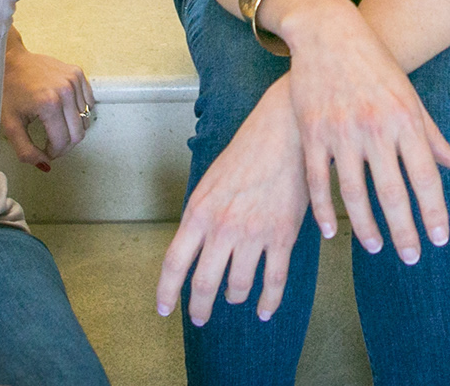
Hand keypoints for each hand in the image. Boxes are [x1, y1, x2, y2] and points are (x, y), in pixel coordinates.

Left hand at [1, 34, 93, 168]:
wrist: (10, 61)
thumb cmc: (7, 92)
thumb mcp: (10, 126)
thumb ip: (26, 151)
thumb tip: (45, 165)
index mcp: (49, 105)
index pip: (63, 142)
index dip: (54, 153)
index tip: (45, 152)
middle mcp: (66, 91)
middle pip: (79, 133)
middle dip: (65, 145)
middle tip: (51, 144)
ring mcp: (74, 80)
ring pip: (85, 119)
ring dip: (72, 129)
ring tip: (56, 127)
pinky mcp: (78, 73)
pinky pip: (88, 102)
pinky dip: (79, 112)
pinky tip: (63, 112)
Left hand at [156, 78, 310, 325]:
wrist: (283, 132)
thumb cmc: (245, 153)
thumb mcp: (210, 182)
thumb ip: (200, 217)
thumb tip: (194, 248)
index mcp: (199, 212)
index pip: (174, 264)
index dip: (167, 292)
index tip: (165, 310)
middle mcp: (223, 227)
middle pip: (204, 284)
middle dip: (200, 307)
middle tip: (200, 318)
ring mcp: (254, 234)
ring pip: (238, 286)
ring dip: (234, 298)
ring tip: (234, 299)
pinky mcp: (283, 236)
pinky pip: (273, 281)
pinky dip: (268, 302)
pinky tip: (264, 311)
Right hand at [274, 0, 449, 261]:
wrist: (328, 32)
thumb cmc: (375, 65)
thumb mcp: (409, 95)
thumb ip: (432, 135)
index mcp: (406, 119)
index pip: (426, 176)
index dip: (434, 211)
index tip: (440, 239)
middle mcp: (376, 127)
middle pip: (394, 192)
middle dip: (405, 231)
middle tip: (412, 258)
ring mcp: (342, 130)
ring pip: (355, 192)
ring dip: (367, 226)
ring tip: (376, 247)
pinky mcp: (313, 131)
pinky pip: (318, 180)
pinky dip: (324, 209)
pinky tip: (332, 230)